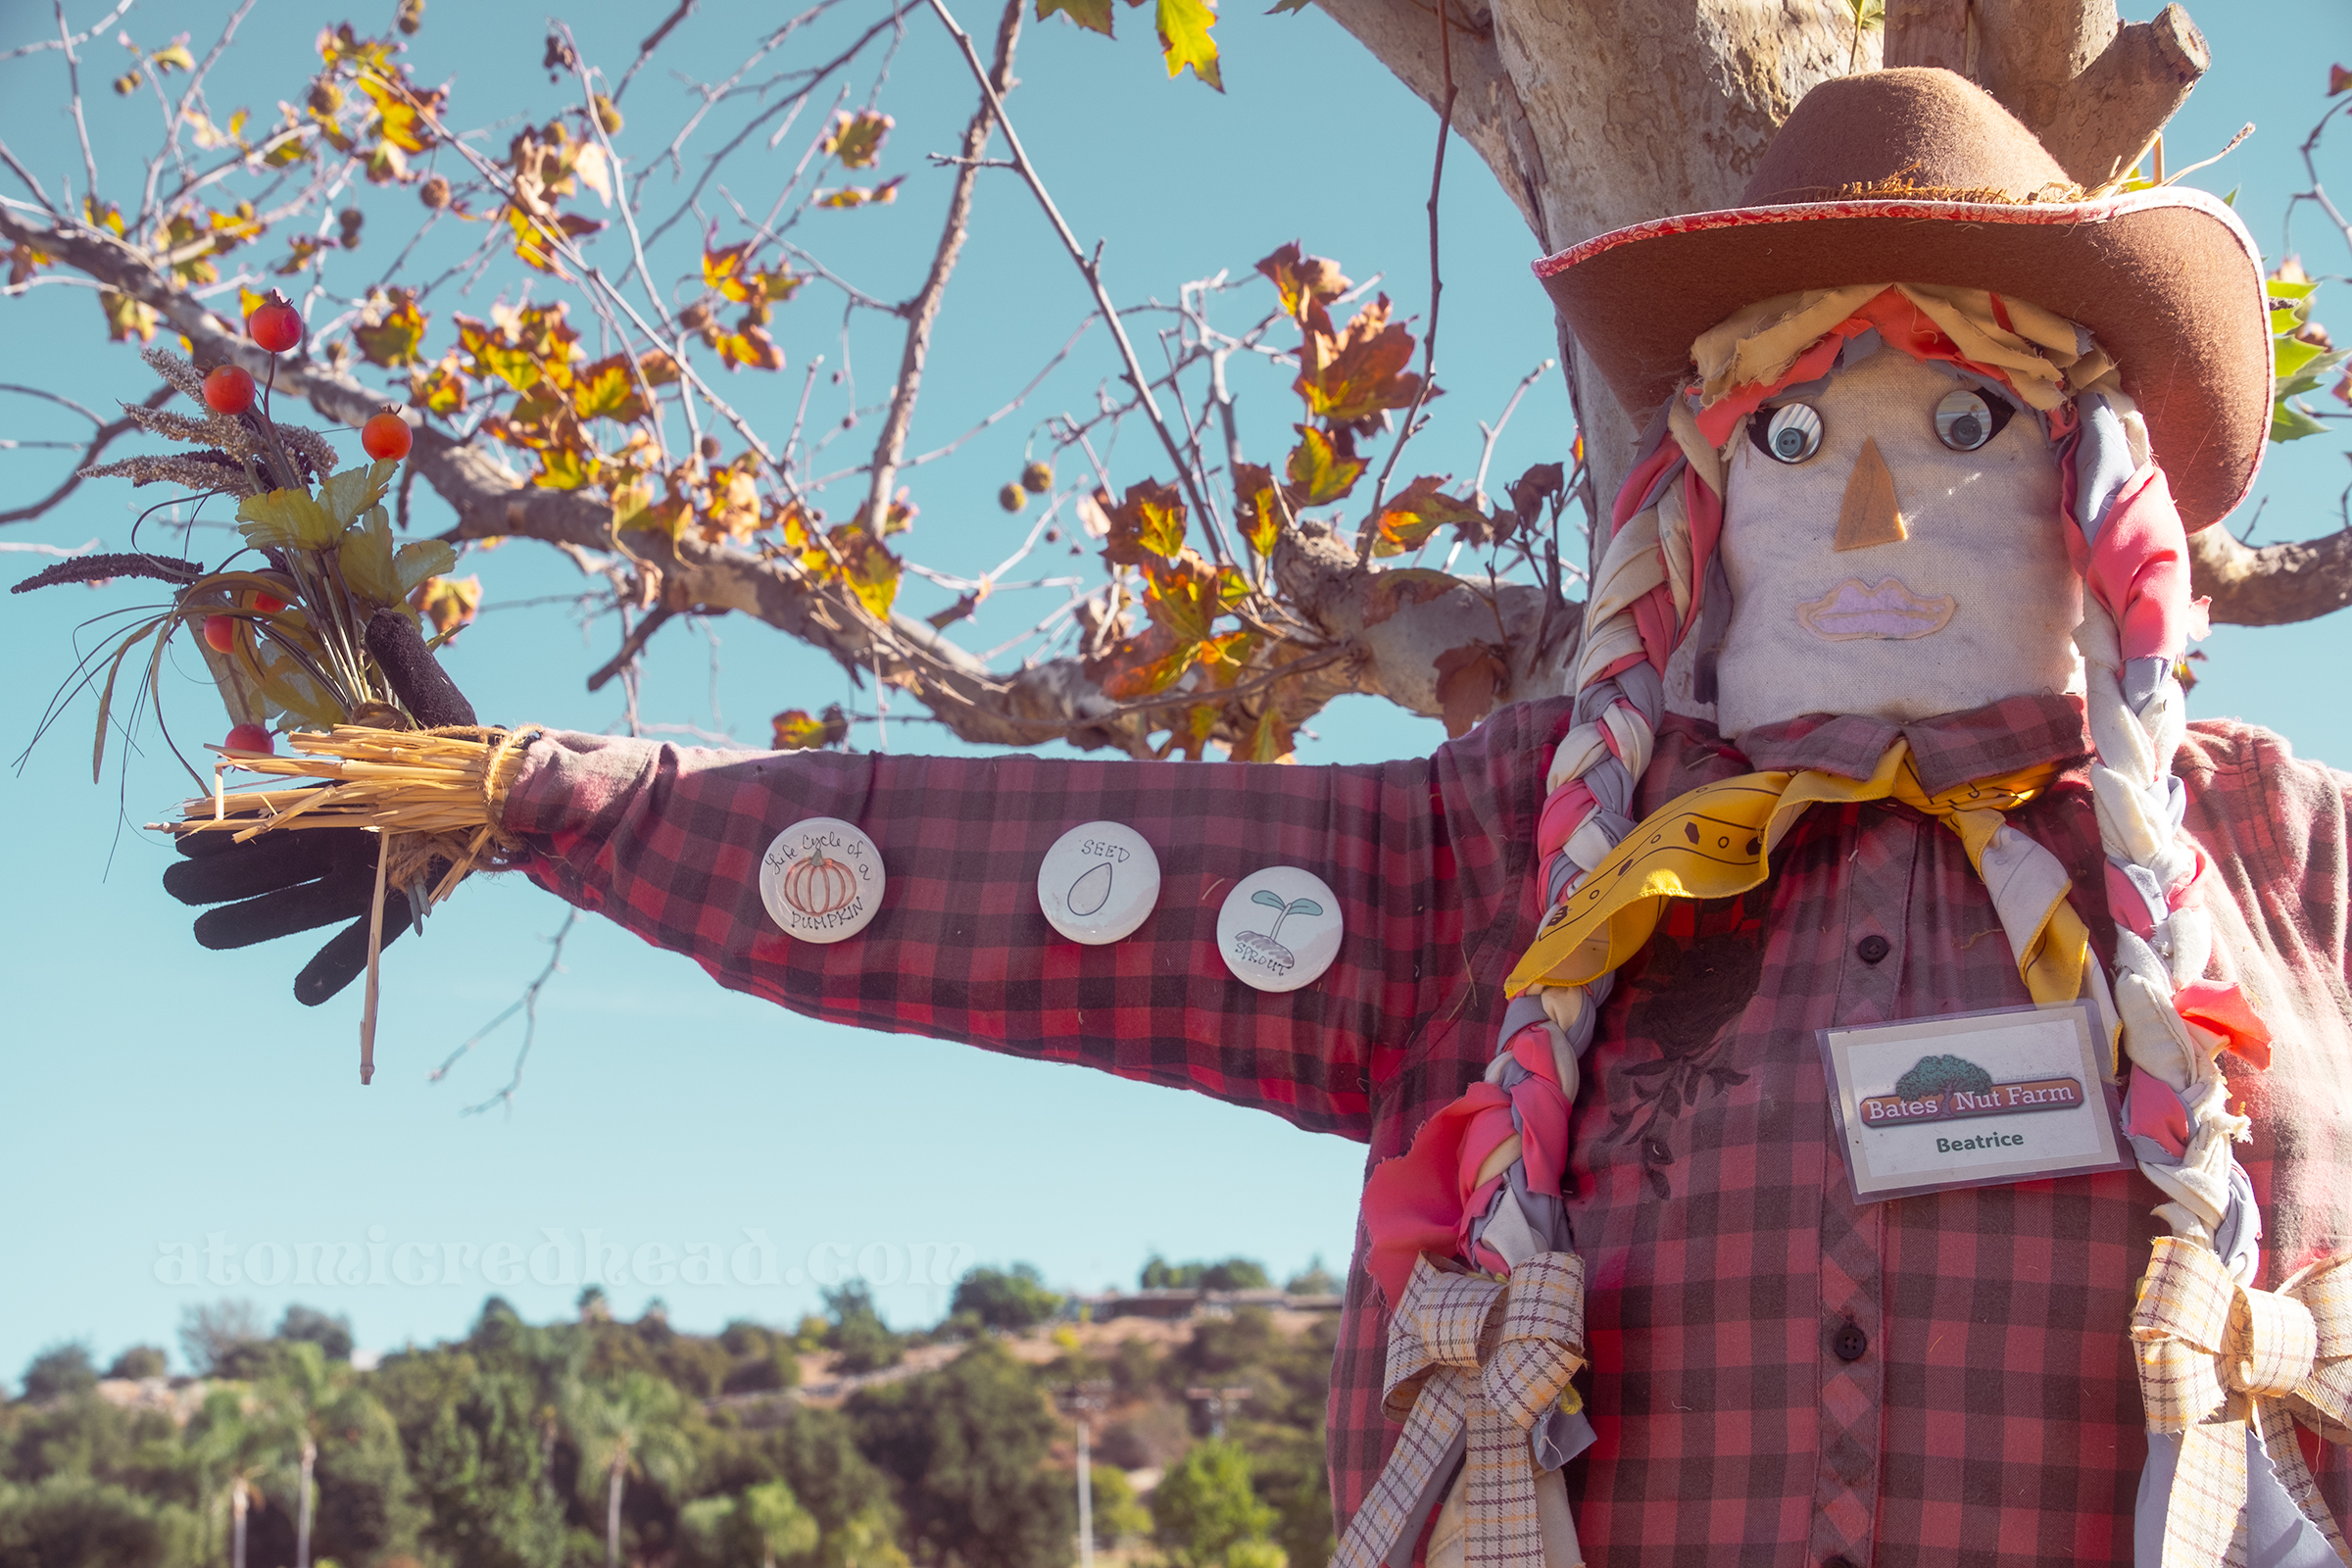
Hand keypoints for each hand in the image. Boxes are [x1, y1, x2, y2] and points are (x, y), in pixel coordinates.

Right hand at [164, 609, 478, 1004]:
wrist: (523, 786)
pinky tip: (300, 993)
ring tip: (202, 931)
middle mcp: (344, 835)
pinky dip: (335, 964)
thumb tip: (380, 618)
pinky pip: (366, 937)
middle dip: (221, 874)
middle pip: (272, 860)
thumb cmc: (471, 744)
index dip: (222, 823)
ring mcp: (370, 872)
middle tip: (174, 883)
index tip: (177, 831)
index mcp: (338, 792)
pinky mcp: (406, 900)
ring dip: (254, 919)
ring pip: (302, 901)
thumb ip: (402, 666)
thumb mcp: (433, 700)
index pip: (265, 808)